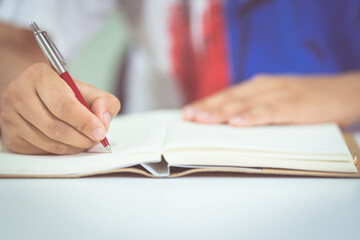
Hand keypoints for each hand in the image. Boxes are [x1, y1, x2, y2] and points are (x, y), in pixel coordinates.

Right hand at [0, 63, 120, 153]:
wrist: (34, 93)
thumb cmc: (63, 92)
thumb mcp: (87, 89)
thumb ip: (104, 101)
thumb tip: (103, 122)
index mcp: (39, 76)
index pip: (63, 105)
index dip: (85, 122)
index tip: (100, 132)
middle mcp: (19, 94)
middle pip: (56, 127)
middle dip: (82, 138)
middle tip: (95, 140)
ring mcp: (10, 117)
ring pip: (49, 143)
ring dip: (73, 147)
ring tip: (85, 141)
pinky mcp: (11, 136)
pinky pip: (41, 151)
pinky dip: (61, 151)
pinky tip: (69, 144)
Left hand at [183, 73, 359, 126]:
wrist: (348, 92)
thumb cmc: (309, 101)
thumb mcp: (279, 101)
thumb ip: (258, 109)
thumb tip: (233, 124)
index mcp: (260, 86)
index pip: (227, 95)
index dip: (207, 103)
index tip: (187, 112)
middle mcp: (266, 87)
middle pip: (231, 98)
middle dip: (208, 108)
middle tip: (188, 117)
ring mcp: (281, 94)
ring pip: (246, 103)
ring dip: (222, 112)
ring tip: (203, 120)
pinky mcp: (296, 105)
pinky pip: (270, 111)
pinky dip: (253, 117)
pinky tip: (237, 123)